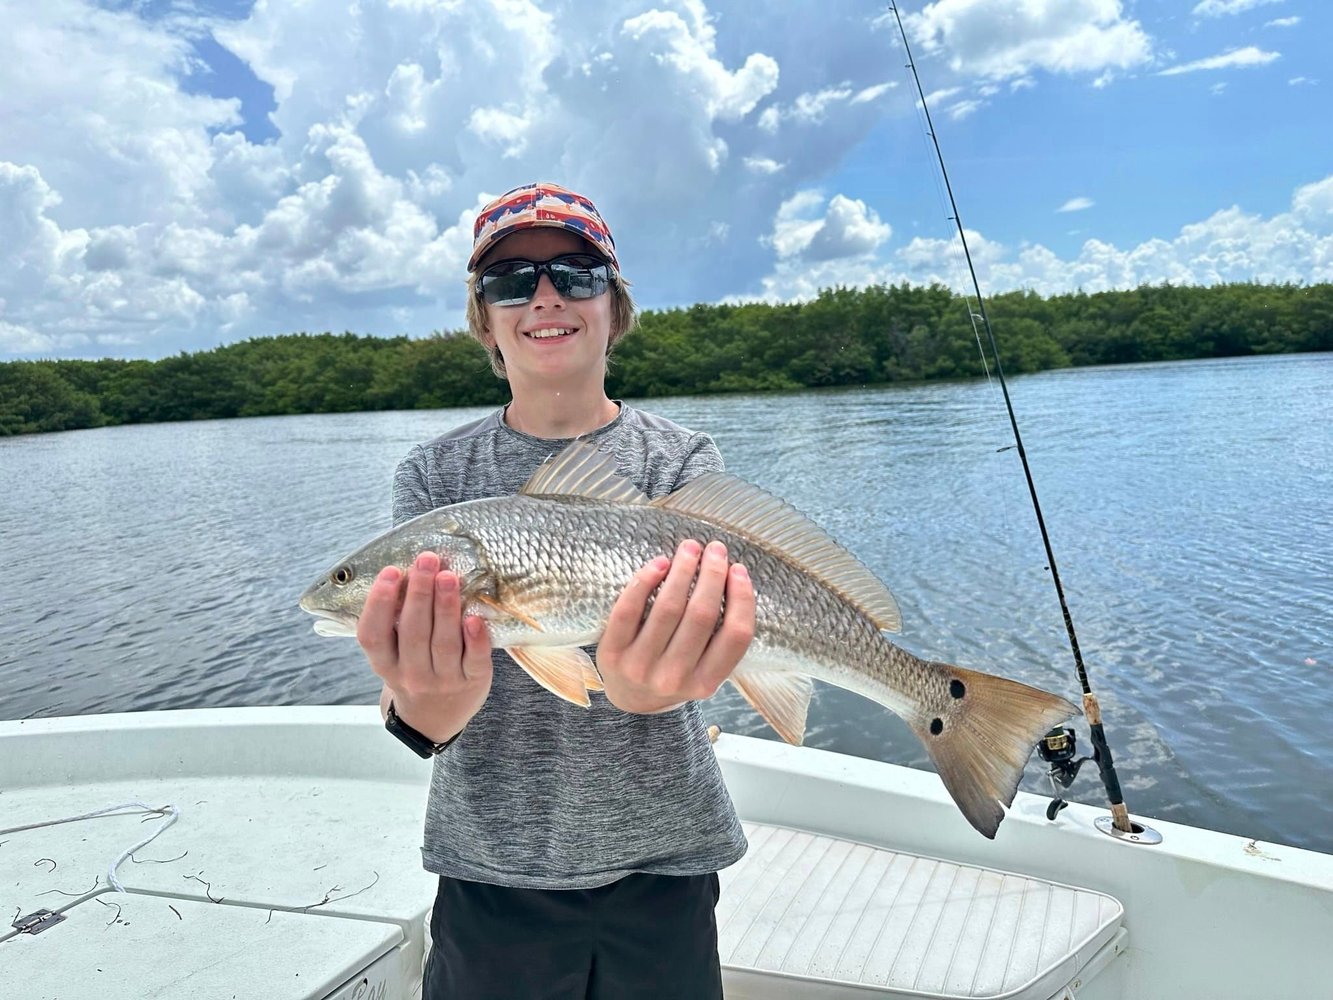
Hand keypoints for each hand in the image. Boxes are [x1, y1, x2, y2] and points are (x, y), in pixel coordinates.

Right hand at [358, 551, 492, 742]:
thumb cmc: (413, 671)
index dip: (379, 603)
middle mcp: (412, 675)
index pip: (373, 635)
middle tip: (426, 560)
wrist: (434, 719)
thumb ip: (395, 623)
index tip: (391, 572)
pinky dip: (475, 639)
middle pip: (413, 632)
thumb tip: (408, 572)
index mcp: (385, 665)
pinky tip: (475, 617)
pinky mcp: (473, 682)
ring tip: (448, 576)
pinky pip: (474, 659)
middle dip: (419, 592)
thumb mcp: (394, 656)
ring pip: (443, 641)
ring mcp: (444, 681)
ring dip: (446, 606)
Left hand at [596, 539, 755, 713]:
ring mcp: (640, 666)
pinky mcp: (611, 652)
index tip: (739, 569)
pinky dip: (645, 580)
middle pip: (701, 615)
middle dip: (712, 574)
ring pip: (667, 608)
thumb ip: (719, 637)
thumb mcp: (704, 669)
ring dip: (682, 570)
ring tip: (690, 549)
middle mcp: (674, 677)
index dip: (741, 598)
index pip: (735, 636)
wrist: (631, 697)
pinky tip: (659, 563)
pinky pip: (629, 609)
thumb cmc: (676, 672)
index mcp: (706, 683)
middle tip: (715, 549)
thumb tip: (730, 576)